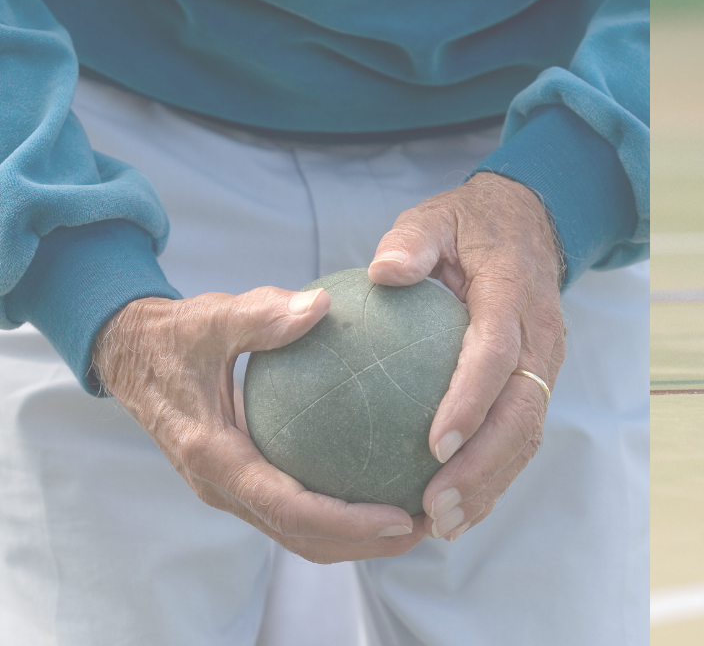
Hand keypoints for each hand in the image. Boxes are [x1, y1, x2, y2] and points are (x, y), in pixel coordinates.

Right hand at [93, 288, 425, 562]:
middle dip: (364, 544)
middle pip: (301, 537)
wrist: (132, 355)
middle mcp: (222, 486)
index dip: (345, 521)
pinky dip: (340, 510)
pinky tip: (387, 479)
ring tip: (417, 518)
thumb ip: (261, 315)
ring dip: (356, 537)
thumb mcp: (211, 318)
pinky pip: (296, 507)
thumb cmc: (175, 335)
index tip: (398, 516)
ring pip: (299, 533)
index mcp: (214, 457)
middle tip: (425, 526)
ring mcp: (232, 489)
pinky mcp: (243, 480)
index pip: (288, 507)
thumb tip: (321, 305)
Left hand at [367, 172, 563, 540]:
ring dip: (490, 483)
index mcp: (513, 295)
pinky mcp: (540, 383)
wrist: (530, 226)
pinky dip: (495, 475)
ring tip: (443, 524)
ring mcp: (547, 364)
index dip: (471, 401)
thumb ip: (410, 242)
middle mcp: (541, 336)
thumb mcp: (434, 218)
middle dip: (483, 466)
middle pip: (522, 412)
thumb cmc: (467, 227)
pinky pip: (522, 435)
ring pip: (528, 433)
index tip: (434, 444)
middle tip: (435, 508)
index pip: (498, 354)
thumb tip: (383, 273)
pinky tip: (455, 509)